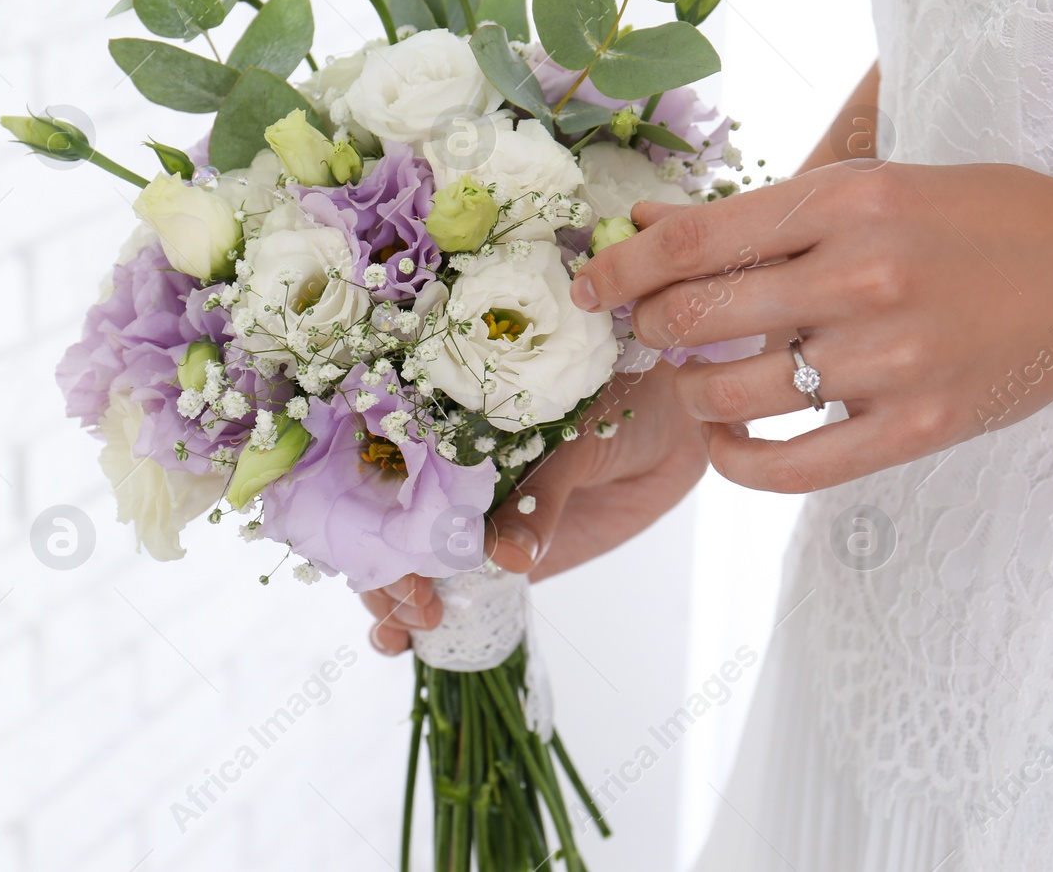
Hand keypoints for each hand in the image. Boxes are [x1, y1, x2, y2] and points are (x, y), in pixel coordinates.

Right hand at [362, 362, 707, 654]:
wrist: (675, 425)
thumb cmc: (620, 404)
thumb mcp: (575, 441)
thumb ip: (541, 496)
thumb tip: (506, 558)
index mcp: (453, 432)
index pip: (387, 481)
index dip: (377, 524)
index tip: (394, 562)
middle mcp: (453, 481)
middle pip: (390, 537)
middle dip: (386, 579)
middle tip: (417, 607)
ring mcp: (476, 526)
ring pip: (411, 573)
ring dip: (393, 609)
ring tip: (406, 633)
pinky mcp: (509, 561)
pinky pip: (461, 597)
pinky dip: (429, 627)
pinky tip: (408, 648)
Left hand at [567, 160, 1052, 491]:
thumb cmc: (988, 219)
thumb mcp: (877, 185)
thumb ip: (765, 215)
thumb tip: (653, 226)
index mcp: (850, 200)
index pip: (695, 242)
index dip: (621, 266)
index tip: (589, 286)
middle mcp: (863, 277)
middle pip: (698, 320)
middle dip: (654, 330)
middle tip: (656, 332)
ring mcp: (890, 360)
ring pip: (731, 396)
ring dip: (692, 394)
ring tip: (701, 382)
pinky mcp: (916, 428)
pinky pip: (791, 467)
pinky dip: (739, 462)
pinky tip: (730, 443)